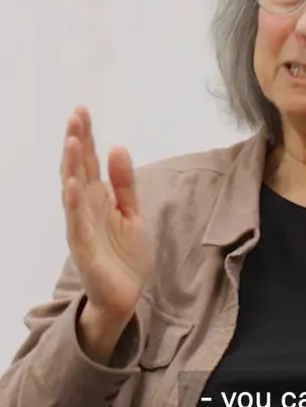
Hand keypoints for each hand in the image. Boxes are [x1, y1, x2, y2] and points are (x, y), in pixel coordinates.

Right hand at [61, 106, 152, 320]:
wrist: (125, 295)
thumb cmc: (125, 254)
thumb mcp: (132, 212)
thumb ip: (124, 182)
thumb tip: (117, 146)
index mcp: (98, 198)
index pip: (89, 162)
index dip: (86, 137)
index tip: (82, 111)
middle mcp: (85, 208)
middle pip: (78, 170)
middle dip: (76, 143)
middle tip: (75, 116)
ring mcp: (82, 227)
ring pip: (73, 192)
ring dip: (71, 167)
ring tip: (73, 142)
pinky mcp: (84, 248)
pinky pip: (77, 223)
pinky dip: (73, 204)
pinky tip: (72, 185)